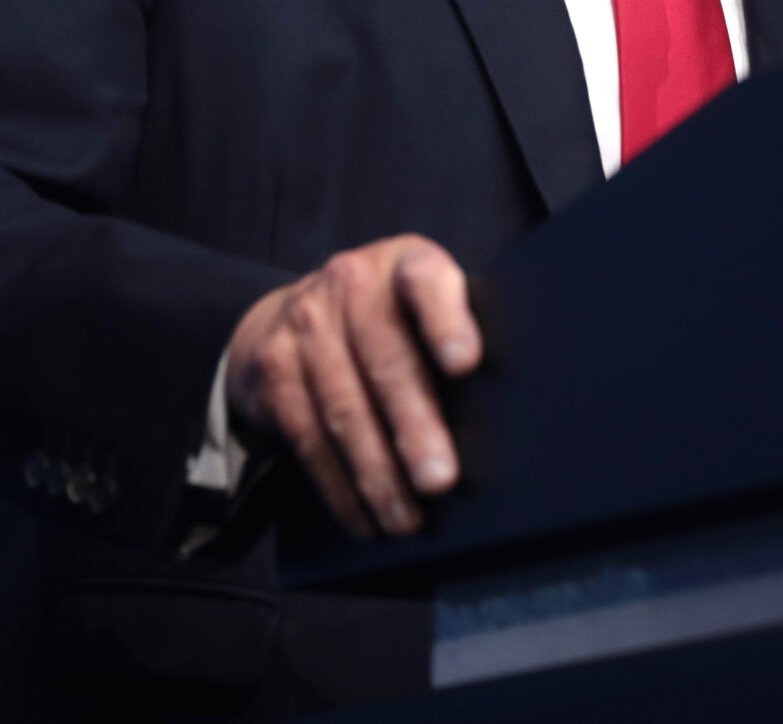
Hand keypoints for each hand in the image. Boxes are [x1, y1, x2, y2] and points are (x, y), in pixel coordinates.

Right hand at [223, 234, 481, 537]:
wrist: (290, 314)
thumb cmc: (389, 321)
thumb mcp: (422, 306)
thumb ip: (455, 336)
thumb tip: (509, 418)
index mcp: (405, 263)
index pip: (427, 282)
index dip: (446, 320)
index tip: (466, 364)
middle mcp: (351, 283)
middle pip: (385, 360)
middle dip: (414, 426)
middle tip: (441, 480)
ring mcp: (306, 322)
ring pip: (344, 407)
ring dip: (377, 472)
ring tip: (407, 519)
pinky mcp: (273, 365)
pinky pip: (307, 435)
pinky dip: (338, 484)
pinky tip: (364, 516)